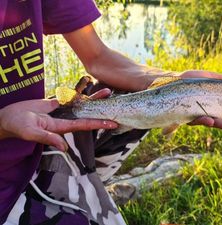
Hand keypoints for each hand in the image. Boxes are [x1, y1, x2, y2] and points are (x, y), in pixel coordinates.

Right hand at [0, 89, 117, 150]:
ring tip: (107, 91)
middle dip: (101, 109)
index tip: (113, 123)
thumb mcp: (33, 134)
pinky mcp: (54, 102)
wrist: (8, 117)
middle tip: (116, 103)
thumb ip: (48, 138)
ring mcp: (60, 110)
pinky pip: (69, 96)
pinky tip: (88, 86)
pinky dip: (78, 92)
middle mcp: (64, 118)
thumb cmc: (18, 127)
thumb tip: (64, 148)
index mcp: (61, 126)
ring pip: (80, 103)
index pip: (84, 125)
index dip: (98, 124)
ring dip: (93, 98)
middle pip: (87, 113)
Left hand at [180, 70, 221, 144]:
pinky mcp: (189, 116)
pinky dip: (205, 120)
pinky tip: (211, 120)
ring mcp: (201, 116)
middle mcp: (212, 114)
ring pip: (215, 124)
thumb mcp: (211, 78)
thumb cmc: (192, 82)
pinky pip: (198, 119)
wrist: (172, 82)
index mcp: (220, 107)